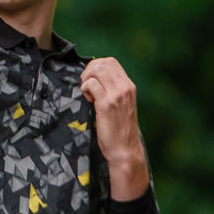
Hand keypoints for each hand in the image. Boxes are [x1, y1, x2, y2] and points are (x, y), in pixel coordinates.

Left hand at [79, 58, 147, 199]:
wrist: (125, 150)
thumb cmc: (119, 130)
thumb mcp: (121, 106)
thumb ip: (112, 91)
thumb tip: (93, 79)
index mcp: (129, 86)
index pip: (111, 62)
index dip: (96, 66)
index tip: (90, 80)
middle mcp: (125, 88)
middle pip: (103, 63)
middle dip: (89, 71)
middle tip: (85, 86)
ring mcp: (117, 95)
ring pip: (97, 69)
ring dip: (86, 78)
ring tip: (87, 93)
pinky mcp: (107, 104)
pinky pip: (90, 84)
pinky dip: (85, 89)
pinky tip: (88, 100)